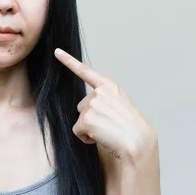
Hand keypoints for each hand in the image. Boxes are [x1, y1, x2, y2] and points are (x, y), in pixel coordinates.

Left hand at [54, 48, 157, 163]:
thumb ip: (106, 99)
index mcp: (109, 86)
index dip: (69, 61)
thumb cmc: (133, 128)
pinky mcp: (86, 119)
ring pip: (80, 120)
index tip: (57, 51)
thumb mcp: (121, 104)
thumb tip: (89, 105)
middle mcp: (99, 92)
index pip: (85, 72)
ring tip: (108, 132)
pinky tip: (102, 138)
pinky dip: (87, 138)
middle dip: (91, 117)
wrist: (138, 142)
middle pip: (82, 106)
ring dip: (90, 129)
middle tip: (110, 125)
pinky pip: (78, 131)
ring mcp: (92, 104)